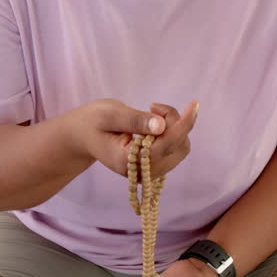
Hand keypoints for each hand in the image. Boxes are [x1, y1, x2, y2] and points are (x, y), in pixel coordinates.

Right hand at [69, 98, 200, 180]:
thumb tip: (162, 125)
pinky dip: (171, 130)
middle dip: (174, 121)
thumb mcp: (110, 114)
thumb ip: (135, 120)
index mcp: (127, 161)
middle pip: (177, 146)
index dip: (182, 124)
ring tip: (150, 112)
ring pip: (180, 146)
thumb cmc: (92, 122)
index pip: (166, 145)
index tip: (194, 104)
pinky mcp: (154, 166)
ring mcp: (149, 172)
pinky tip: (153, 123)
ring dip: (173, 125)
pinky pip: (175, 148)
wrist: (83, 136)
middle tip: (152, 106)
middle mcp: (141, 173)